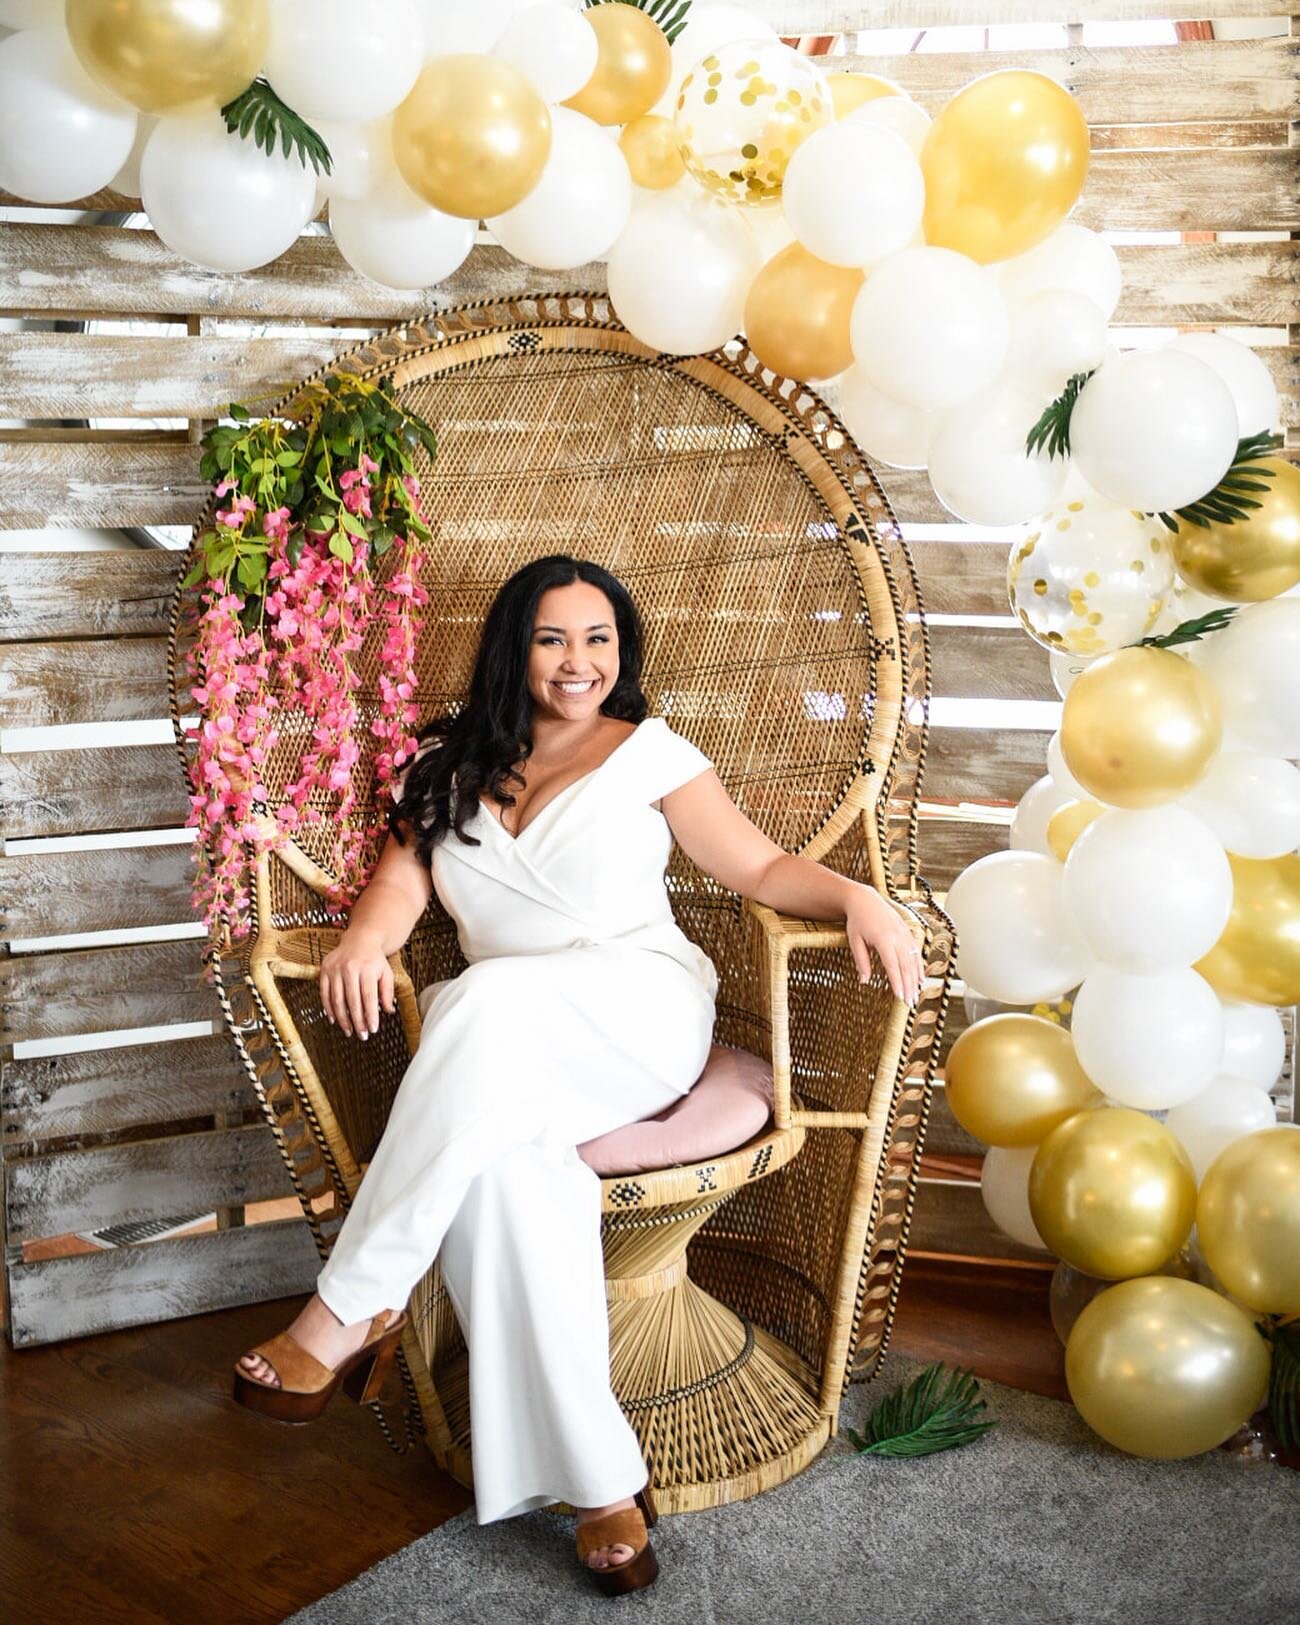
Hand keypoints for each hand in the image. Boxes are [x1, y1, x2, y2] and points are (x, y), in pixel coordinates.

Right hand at [319, 929, 395, 1039]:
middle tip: (362, 1035)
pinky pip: (324, 993)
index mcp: (368, 969)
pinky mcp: (324, 970)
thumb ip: (388, 992)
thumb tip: (388, 1011)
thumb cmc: (375, 960)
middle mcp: (350, 968)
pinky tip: (335, 1020)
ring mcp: (335, 969)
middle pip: (352, 1000)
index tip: (372, 1029)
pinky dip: (329, 1008)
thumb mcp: (386, 973)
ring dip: (343, 1019)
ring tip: (349, 1031)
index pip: (369, 997)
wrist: (360, 939)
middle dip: (357, 1021)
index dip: (370, 1015)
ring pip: (337, 999)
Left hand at [844, 887, 923, 1005]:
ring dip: (915, 979)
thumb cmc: (857, 921)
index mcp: (884, 939)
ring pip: (913, 961)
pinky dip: (919, 967)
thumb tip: (864, 981)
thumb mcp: (854, 941)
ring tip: (915, 995)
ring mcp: (905, 934)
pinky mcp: (908, 932)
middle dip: (909, 986)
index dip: (897, 983)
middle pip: (906, 966)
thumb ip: (861, 961)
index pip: (892, 966)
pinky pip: (916, 952)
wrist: (865, 899)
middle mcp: (898, 937)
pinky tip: (920, 979)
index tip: (900, 998)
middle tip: (909, 1003)